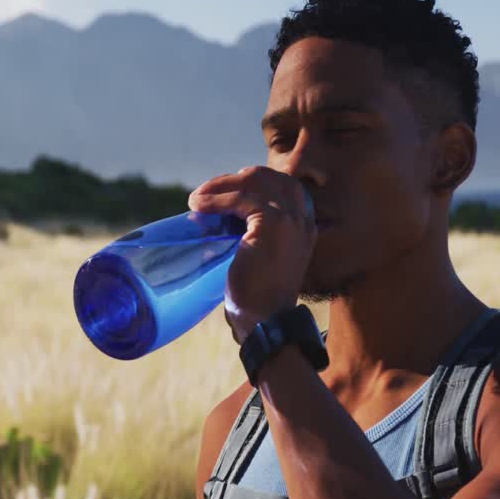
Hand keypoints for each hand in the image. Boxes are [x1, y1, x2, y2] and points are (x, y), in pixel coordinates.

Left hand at [188, 166, 316, 342]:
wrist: (266, 321)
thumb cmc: (259, 296)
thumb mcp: (263, 254)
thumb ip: (256, 232)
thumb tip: (221, 213)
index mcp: (304, 223)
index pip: (278, 185)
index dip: (248, 183)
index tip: (221, 194)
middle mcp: (303, 216)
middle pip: (266, 177)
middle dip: (231, 180)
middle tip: (205, 194)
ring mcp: (292, 217)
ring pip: (251, 182)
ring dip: (218, 186)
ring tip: (195, 200)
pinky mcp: (275, 223)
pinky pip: (240, 198)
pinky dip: (215, 198)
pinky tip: (198, 206)